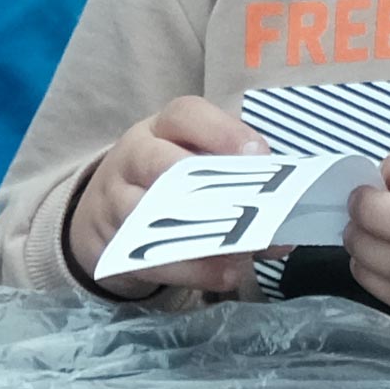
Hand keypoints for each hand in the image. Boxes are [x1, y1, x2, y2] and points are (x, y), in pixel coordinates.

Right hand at [59, 96, 261, 309]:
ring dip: (203, 234)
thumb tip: (286, 231)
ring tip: (244, 251)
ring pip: (153, 214)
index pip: (185, 115)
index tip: (259, 156)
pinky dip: (190, 268)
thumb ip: (237, 187)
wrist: (103, 215)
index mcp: (161, 128)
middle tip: (251, 209)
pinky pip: (150, 256)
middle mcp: (134, 155)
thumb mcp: (193, 169)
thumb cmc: (165, 183)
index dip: (223, 132)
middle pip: (161, 162)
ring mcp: (116, 198)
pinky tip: (224, 274)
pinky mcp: (112, 242)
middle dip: (207, 186)